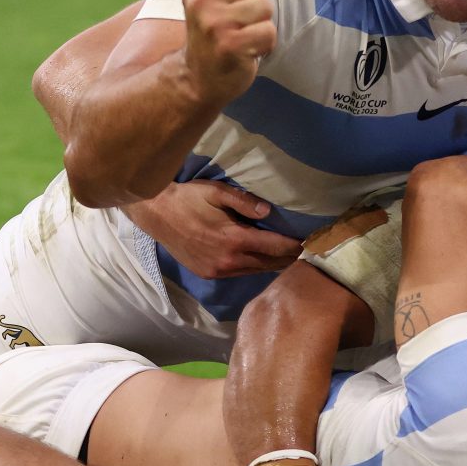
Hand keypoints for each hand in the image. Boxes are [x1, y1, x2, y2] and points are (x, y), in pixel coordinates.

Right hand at [124, 180, 301, 278]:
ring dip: (272, 264)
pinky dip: (253, 267)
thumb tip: (269, 212)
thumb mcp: (216, 191)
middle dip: (288, 257)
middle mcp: (228, 260)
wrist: (156, 214)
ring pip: (255, 271)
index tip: (310, 242)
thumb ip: (244, 202)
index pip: (275, 247)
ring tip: (288, 256)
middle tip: (305, 251)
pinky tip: (261, 259)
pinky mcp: (209, 274)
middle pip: (269, 264)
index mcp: (234, 239)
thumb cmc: (187, 198)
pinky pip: (239, 273)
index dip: (295, 246)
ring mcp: (218, 271)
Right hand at [179, 0, 274, 103]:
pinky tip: (247, 51)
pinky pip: (269, 32)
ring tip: (242, 35)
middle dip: (256, 2)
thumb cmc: (215, 29)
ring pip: (265, 6)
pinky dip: (264, 44)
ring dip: (260, 24)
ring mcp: (213, 22)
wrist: (198, 76)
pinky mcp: (230, 45)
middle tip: (238, 22)